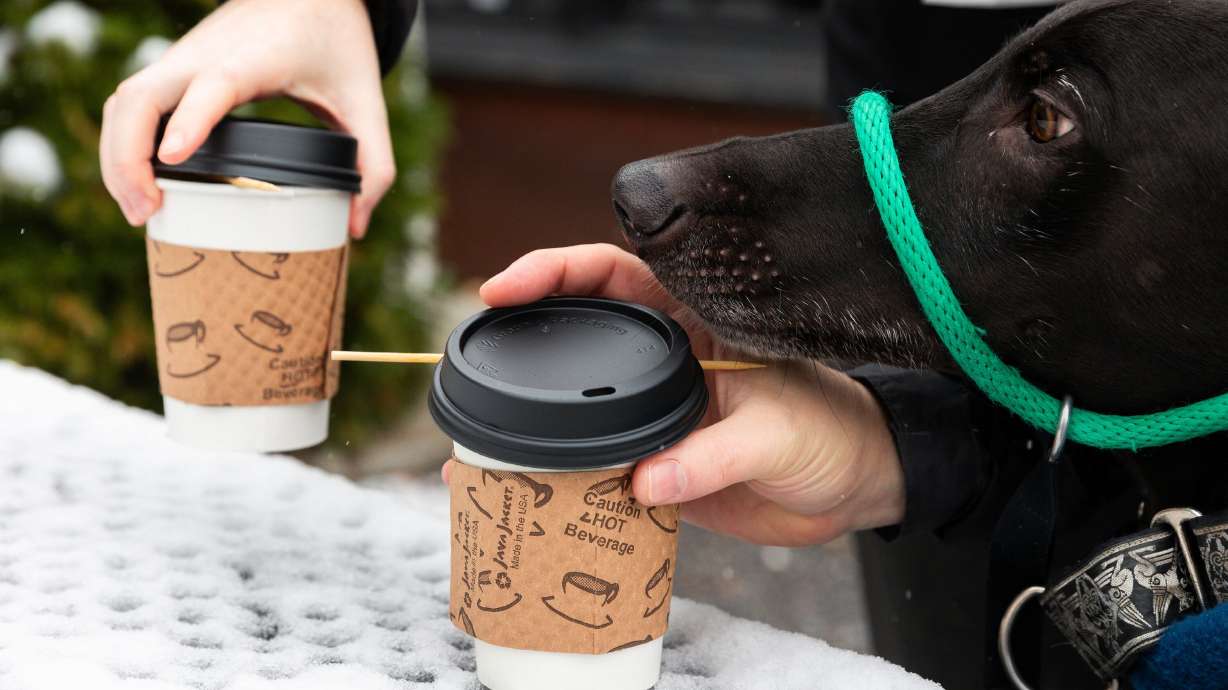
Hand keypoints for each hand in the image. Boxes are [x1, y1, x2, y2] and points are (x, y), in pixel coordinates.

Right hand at [100, 0, 393, 237]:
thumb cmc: (335, 41)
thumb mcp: (366, 100)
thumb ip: (374, 165)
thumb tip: (355, 227)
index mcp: (254, 59)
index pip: (211, 85)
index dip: (190, 120)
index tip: (172, 158)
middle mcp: (205, 56)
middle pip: (139, 99)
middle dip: (128, 158)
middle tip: (149, 213)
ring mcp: (182, 59)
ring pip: (124, 101)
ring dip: (118, 156)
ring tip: (142, 212)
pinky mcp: (175, 68)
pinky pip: (131, 103)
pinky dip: (123, 142)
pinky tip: (140, 185)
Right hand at [443, 244, 905, 545]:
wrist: (853, 491)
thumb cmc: (831, 435)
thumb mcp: (779, 434)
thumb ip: (716, 455)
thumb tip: (646, 481)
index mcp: (696, 321)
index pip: (613, 275)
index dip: (555, 271)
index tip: (504, 288)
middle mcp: (665, 360)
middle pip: (578, 336)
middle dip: (523, 337)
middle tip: (474, 351)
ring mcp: (654, 412)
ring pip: (577, 405)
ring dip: (530, 420)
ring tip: (474, 442)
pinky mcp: (653, 463)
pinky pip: (595, 466)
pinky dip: (559, 481)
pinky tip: (520, 494)